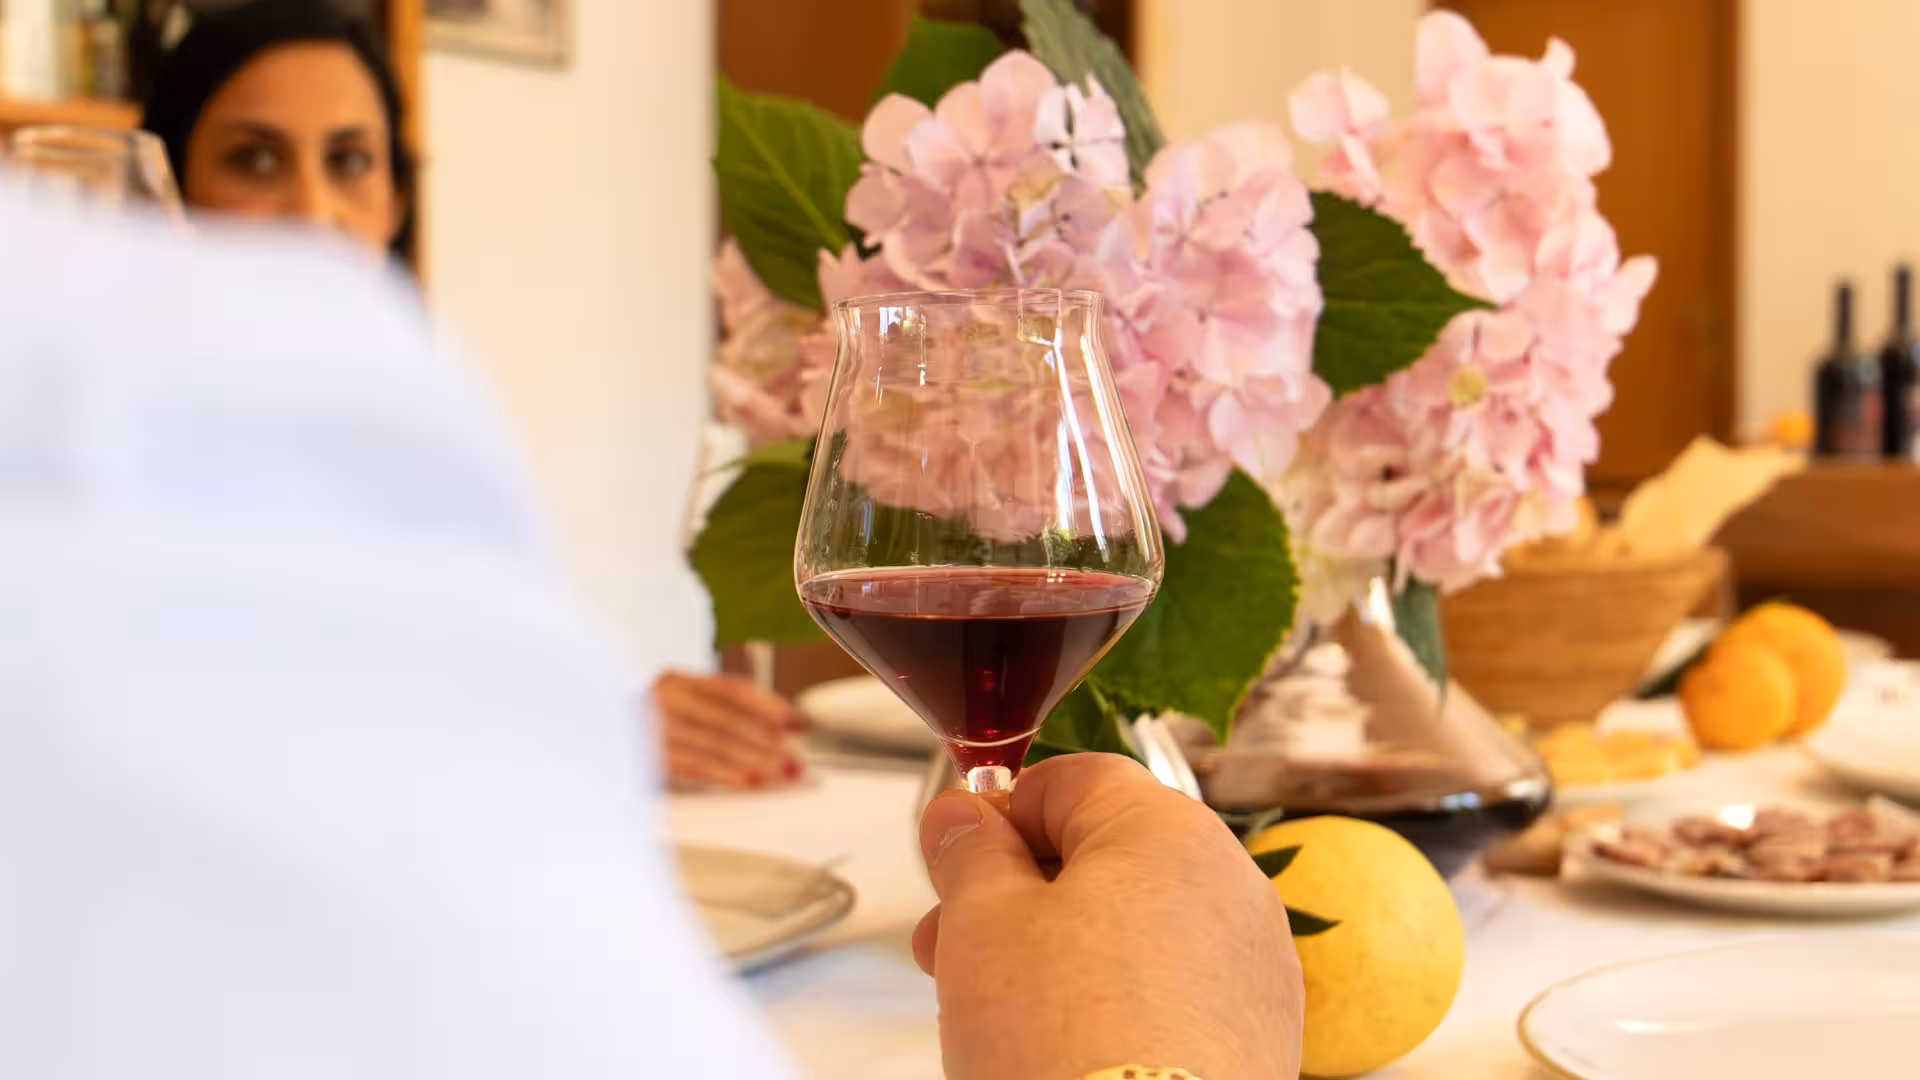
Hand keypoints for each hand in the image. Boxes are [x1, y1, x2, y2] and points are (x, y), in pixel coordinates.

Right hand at [650, 671, 802, 790]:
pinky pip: (694, 765)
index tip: (798, 723)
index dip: (770, 706)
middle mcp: (664, 697)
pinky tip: (751, 782)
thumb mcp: (675, 708)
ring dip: (757, 761)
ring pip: (717, 743)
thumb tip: (771, 730)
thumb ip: (713, 712)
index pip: (732, 689)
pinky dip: (727, 774)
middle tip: (798, 761)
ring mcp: (652, 725)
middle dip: (770, 743)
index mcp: (676, 680)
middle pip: (729, 719)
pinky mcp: (644, 754)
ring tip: (783, 774)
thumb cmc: (639, 726)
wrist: (586, 728)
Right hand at [915, 754, 1302, 1079]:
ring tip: (998, 1007)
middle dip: (1018, 892)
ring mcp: (1251, 961)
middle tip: (951, 945)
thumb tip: (961, 815)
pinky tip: (1063, 1042)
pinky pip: (1172, 985)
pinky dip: (1116, 998)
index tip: (953, 855)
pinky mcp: (1256, 1031)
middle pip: (1106, 854)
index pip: (1073, 777)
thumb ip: (969, 852)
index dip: (1001, 810)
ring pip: (1137, 924)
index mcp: (1169, 829)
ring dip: (1061, 948)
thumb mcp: (983, 922)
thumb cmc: (1066, 1041)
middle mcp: (1229, 882)